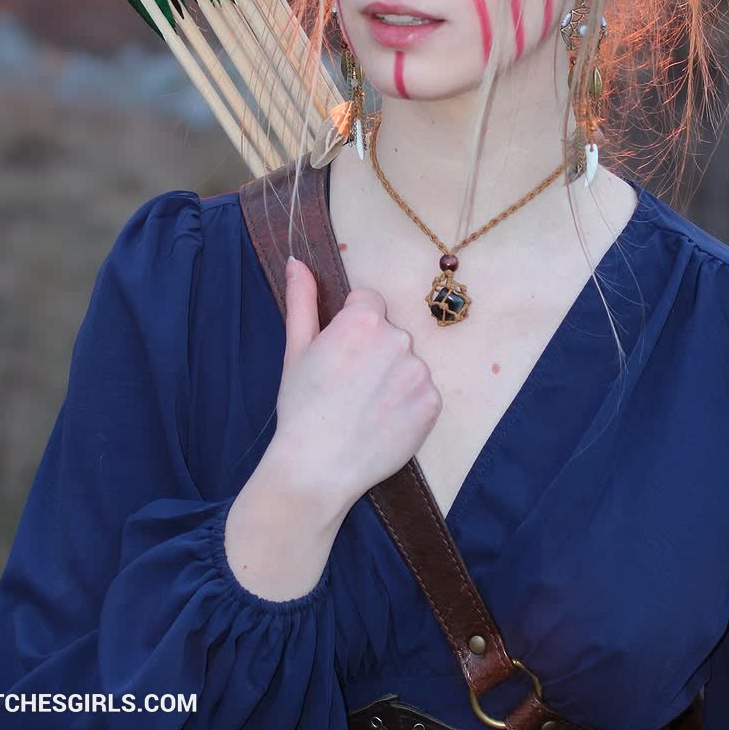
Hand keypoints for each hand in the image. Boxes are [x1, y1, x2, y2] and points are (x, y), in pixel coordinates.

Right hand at [267, 256, 442, 511]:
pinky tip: (382, 422)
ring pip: (408, 363)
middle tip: (348, 386)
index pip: (370, 302)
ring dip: (393, 378)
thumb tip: (297, 262)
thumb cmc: (301, 407)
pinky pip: (422, 393)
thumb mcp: (296, 349)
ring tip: (364, 408)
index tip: (340, 355)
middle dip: (374, 352)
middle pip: (390, 333)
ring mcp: (419, 372)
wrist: (317, 467)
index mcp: (363, 320)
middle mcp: (398, 339)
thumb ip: (302, 300)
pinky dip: (407, 405)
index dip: (352, 327)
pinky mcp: (433, 404)